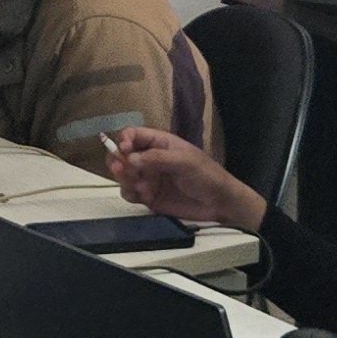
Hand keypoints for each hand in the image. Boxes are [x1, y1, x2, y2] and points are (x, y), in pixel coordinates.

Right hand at [105, 128, 264, 232]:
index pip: (133, 135)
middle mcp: (150, 159)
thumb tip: (129, 159)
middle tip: (121, 170)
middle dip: (118, 161)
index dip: (124, 141)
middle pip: (122, 155)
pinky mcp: (148, 197)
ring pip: (123, 175)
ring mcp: (148, 178)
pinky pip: (129, 193)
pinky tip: (143, 195)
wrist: (219, 202)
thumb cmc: (206, 175)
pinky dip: (130, 193)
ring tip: (141, 186)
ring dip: (125, 179)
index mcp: (159, 143)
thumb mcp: (184, 161)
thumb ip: (156, 158)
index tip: (123, 151)